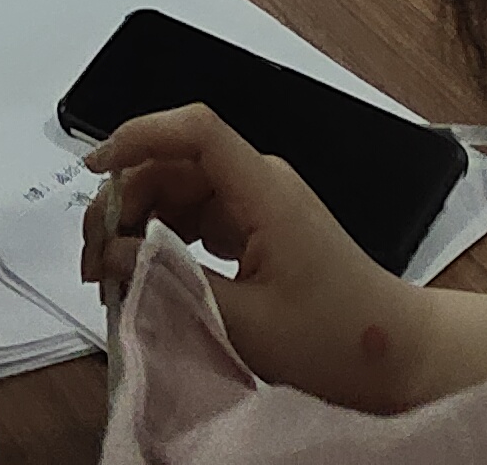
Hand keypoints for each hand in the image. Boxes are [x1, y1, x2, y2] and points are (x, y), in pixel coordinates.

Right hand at [82, 106, 434, 410]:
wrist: (395, 355)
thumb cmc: (333, 339)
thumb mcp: (244, 321)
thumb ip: (169, 281)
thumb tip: (110, 255)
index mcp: (264, 190)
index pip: (195, 130)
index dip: (139, 136)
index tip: (94, 169)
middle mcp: (258, 184)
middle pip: (173, 164)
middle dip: (123, 201)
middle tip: (91, 261)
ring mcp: (257, 204)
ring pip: (178, 191)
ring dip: (136, 224)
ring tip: (107, 275)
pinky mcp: (254, 228)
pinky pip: (194, 218)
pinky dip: (160, 240)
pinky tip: (140, 274)